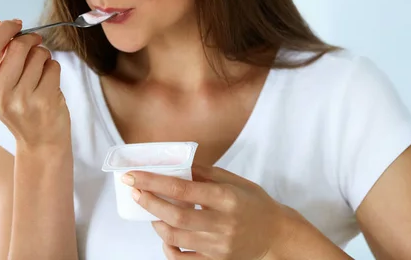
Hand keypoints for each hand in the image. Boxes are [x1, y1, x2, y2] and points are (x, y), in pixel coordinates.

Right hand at [0, 11, 70, 148]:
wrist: (41, 142)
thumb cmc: (20, 106)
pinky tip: (49, 84)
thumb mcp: (0, 80)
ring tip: (40, 74)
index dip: (5, 28)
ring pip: (39, 55)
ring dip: (44, 57)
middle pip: (18, 46)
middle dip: (30, 41)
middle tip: (35, 46)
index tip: (17, 24)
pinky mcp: (44, 100)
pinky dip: (54, 69)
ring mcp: (22, 99)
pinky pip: (54, 66)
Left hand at [123, 165, 301, 259]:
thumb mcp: (235, 181)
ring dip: (156, 222)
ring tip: (150, 209)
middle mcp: (222, 223)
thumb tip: (177, 165)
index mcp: (226, 198)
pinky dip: (168, 247)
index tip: (135, 175)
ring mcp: (218, 246)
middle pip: (176, 216)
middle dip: (149, 202)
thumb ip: (205, 173)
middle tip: (134, 190)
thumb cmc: (255, 204)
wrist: (276, 236)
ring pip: (176, 238)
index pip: (183, 189)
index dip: (154, 182)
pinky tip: (164, 234)